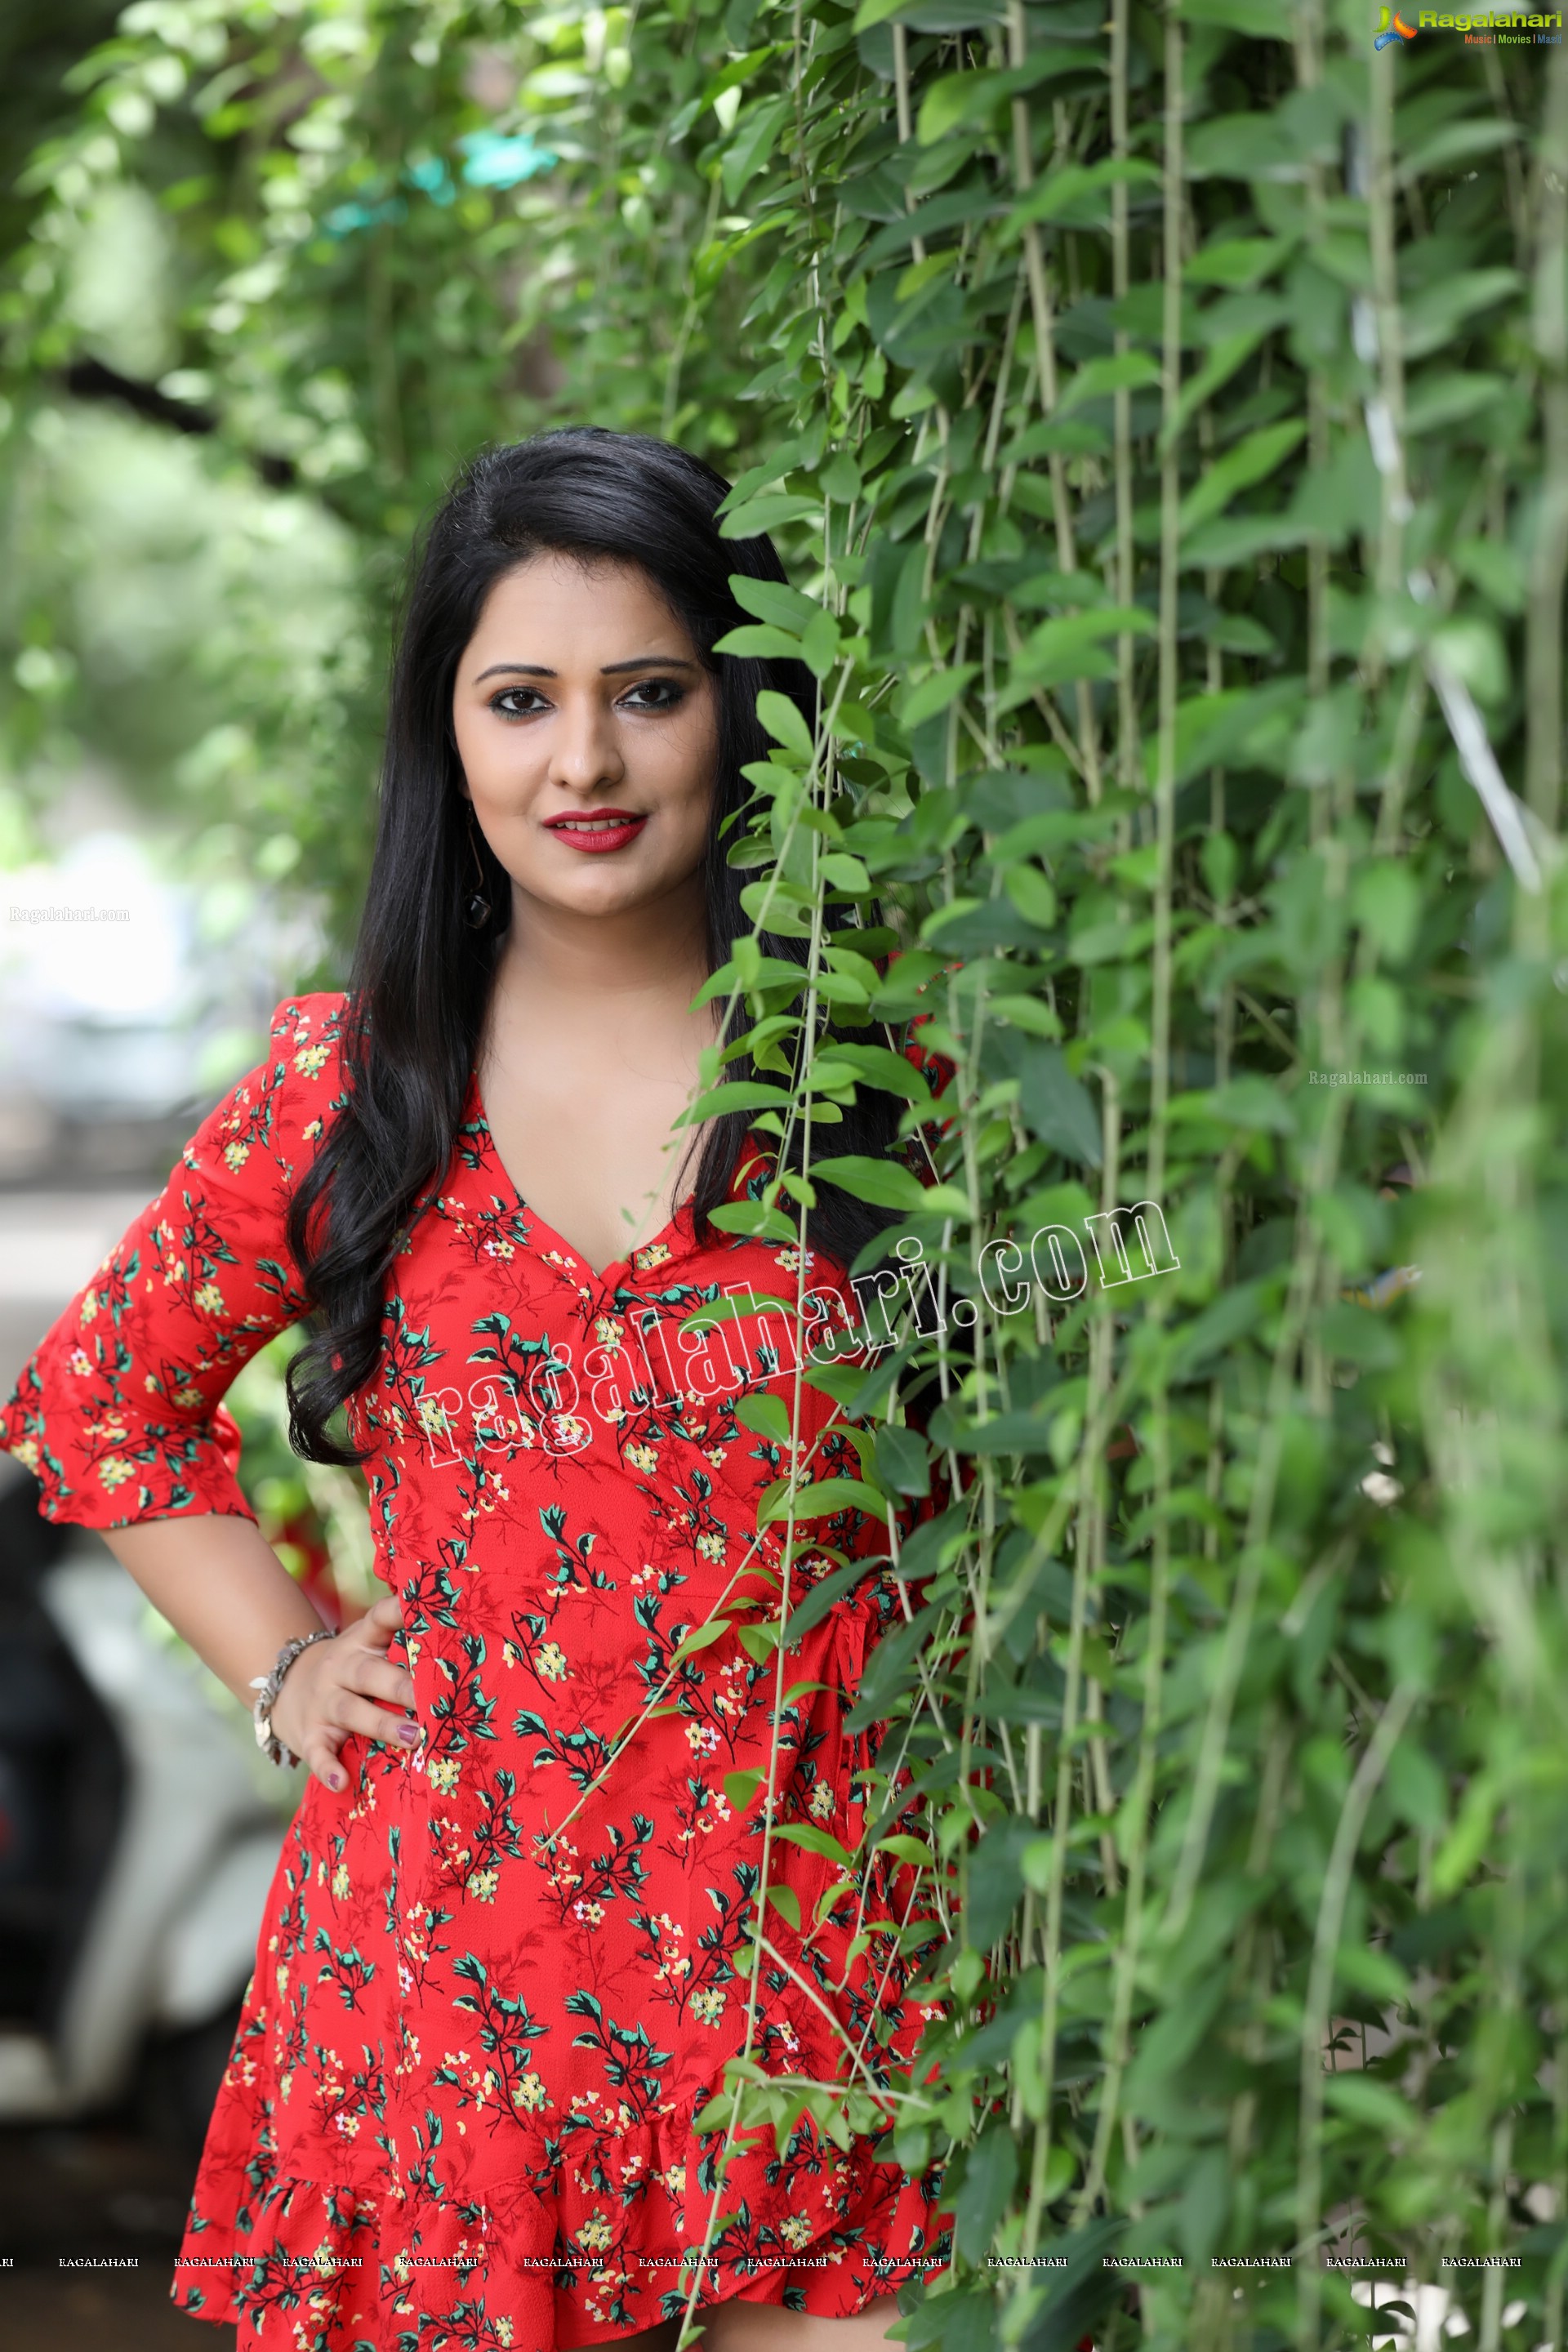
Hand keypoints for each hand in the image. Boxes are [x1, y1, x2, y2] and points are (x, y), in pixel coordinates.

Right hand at [268, 1593, 418, 1792]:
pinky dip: (328, 1767)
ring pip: (350, 1710)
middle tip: (433, 1700)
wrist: (289, 1689)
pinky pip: (317, 1751)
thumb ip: (405, 1649)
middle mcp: (340, 1667)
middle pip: (368, 1673)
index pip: (379, 1618)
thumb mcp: (370, 1651)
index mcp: (361, 1641)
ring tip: (414, 1737)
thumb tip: (467, 1650)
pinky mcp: (309, 1734)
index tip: (424, 1608)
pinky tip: (341, 1781)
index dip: (399, 1611)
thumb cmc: (353, 1672)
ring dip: (382, 1725)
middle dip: (401, 1686)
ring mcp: (322, 1701)